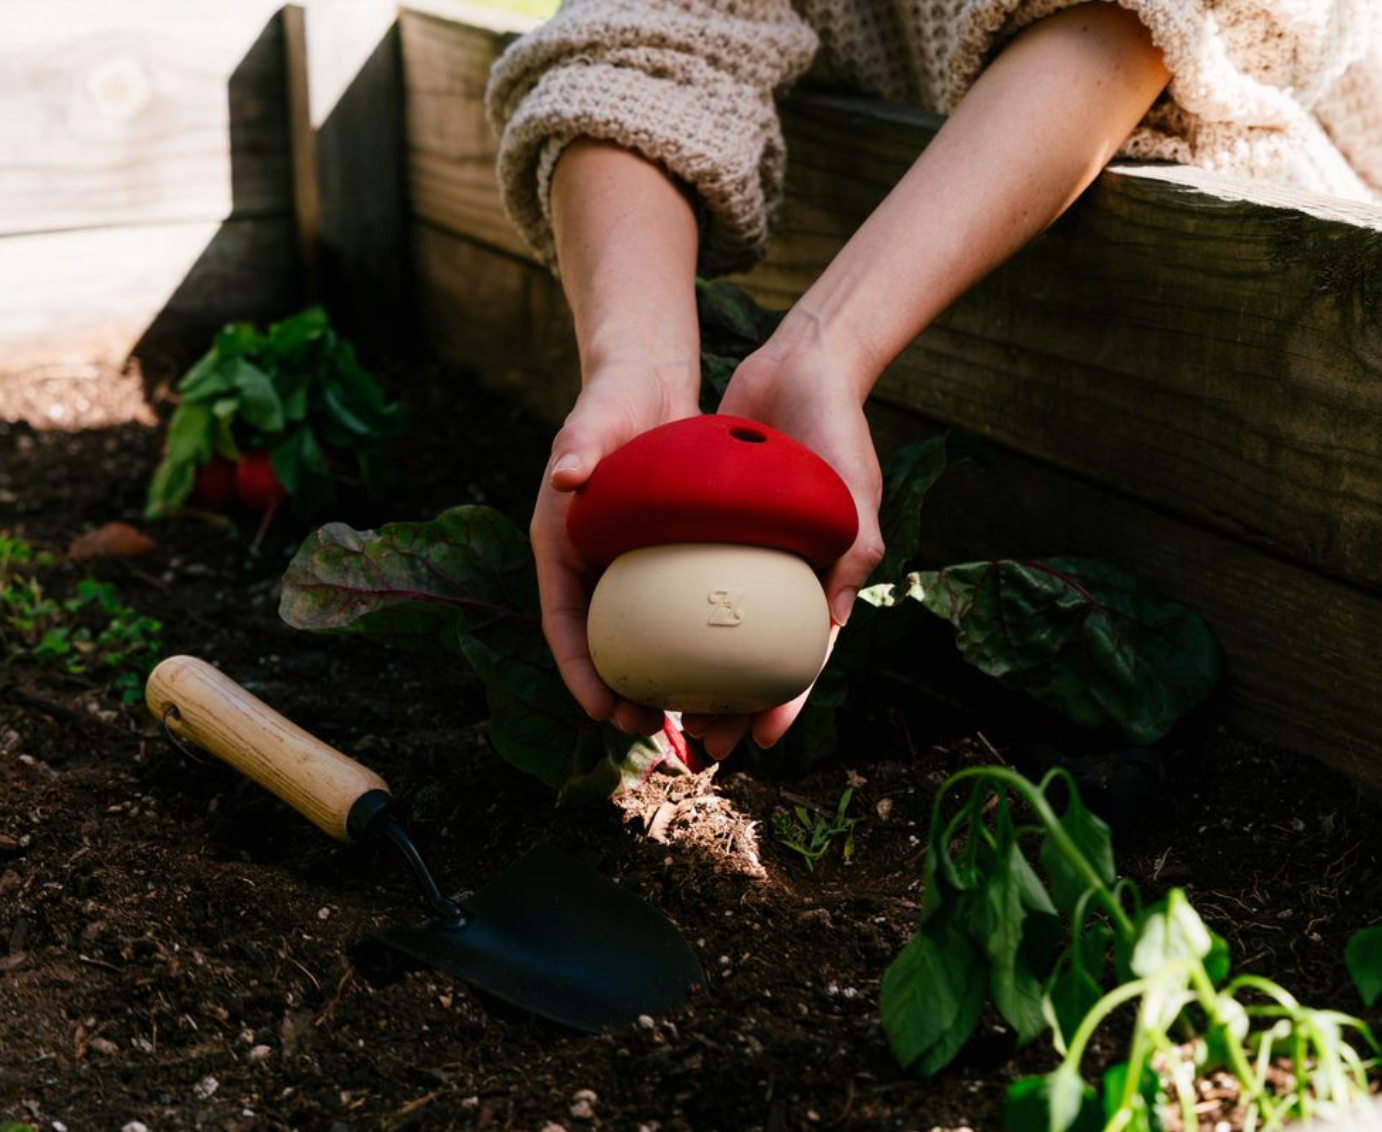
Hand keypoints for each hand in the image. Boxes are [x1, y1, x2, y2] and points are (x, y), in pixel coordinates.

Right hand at [531, 362, 697, 735]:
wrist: (646, 384)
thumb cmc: (612, 402)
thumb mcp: (593, 423)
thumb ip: (579, 447)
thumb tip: (564, 477)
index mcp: (559, 546)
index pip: (562, 622)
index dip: (579, 672)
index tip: (601, 709)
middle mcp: (588, 564)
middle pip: (599, 645)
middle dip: (616, 693)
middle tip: (647, 726)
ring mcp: (624, 565)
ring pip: (638, 637)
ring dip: (656, 678)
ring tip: (688, 713)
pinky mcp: (660, 558)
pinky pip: (673, 610)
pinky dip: (689, 640)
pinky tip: (723, 663)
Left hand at [683, 337, 884, 758]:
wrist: (799, 367)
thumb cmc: (837, 427)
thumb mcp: (855, 486)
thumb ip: (853, 549)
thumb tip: (833, 619)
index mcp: (822, 582)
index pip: (801, 658)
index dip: (784, 702)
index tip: (763, 740)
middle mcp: (780, 577)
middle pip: (750, 659)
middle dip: (730, 705)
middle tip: (701, 741)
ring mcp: (742, 557)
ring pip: (711, 632)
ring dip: (691, 674)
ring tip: (661, 709)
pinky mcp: (708, 532)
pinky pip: (682, 583)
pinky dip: (666, 615)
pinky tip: (635, 640)